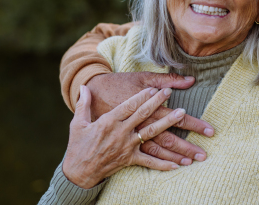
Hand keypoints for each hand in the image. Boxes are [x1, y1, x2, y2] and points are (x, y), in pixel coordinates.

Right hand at [63, 85, 184, 188]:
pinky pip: (149, 161)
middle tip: (170, 91)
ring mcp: (126, 146)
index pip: (129, 105)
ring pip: (151, 134)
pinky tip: (177, 162)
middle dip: (158, 102)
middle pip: (143, 115)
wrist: (77, 171)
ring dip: (168, 123)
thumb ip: (84, 103)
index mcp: (108, 121)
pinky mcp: (129, 159)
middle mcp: (120, 133)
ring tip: (182, 114)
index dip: (143, 96)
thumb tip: (84, 86)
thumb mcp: (78, 122)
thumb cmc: (78, 145)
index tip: (154, 86)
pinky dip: (163, 163)